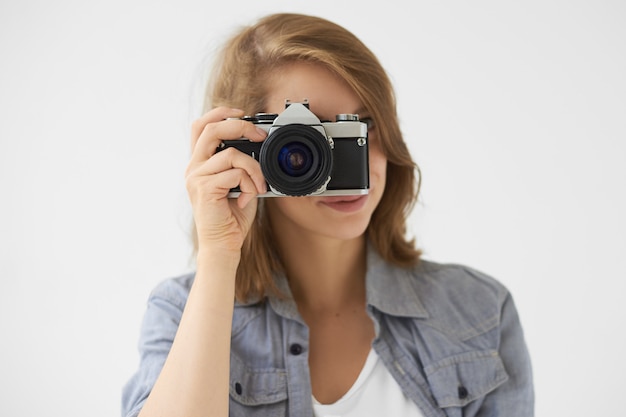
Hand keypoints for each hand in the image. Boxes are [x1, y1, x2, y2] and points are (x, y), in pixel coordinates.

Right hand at [185, 107, 266, 252]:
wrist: (223, 244)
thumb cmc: (231, 217)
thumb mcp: (238, 184)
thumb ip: (241, 165)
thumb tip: (259, 145)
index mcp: (200, 164)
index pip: (201, 126)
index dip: (219, 114)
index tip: (241, 113)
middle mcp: (194, 168)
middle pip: (211, 129)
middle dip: (240, 126)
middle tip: (259, 136)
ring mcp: (196, 178)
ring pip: (231, 154)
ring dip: (254, 168)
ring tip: (258, 185)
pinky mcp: (204, 189)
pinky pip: (235, 174)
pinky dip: (249, 184)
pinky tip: (247, 197)